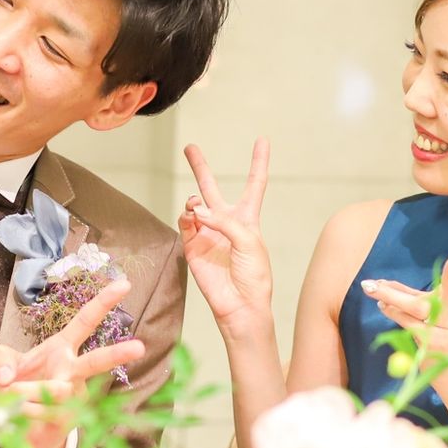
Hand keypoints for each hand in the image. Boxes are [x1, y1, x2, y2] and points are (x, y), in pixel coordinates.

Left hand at [0, 277, 144, 447]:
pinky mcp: (69, 420)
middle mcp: (73, 370)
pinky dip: (24, 410)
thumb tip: (6, 377)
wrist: (20, 425)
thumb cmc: (16, 385)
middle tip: (140, 348)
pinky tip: (19, 413)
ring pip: (57, 390)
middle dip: (118, 354)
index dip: (103, 303)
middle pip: (97, 360)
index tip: (125, 284)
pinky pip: (46, 412)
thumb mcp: (1, 363)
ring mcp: (75, 396)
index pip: (85, 321)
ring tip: (11, 394)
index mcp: (62, 347)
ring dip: (27, 391)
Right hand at [178, 140, 272, 330]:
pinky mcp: (192, 247)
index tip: (262, 141)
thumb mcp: (250, 242)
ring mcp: (207, 234)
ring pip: (195, 206)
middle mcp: (226, 223)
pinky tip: (193, 217)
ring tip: (197, 206)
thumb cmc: (254, 276)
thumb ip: (225, 222)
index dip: (258, 163)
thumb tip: (197, 211)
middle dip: (200, 167)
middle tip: (189, 147)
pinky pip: (185, 224)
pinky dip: (188, 217)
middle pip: (211, 188)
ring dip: (194, 201)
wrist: (240, 306)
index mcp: (248, 220)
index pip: (255, 185)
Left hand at [363, 215, 447, 362]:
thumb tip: (382, 283)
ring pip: (418, 306)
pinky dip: (392, 314)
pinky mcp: (436, 343)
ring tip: (371, 286)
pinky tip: (382, 306)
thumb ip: (407, 294)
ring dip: (392, 296)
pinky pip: (407, 323)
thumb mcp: (427, 308)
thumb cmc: (437, 332)